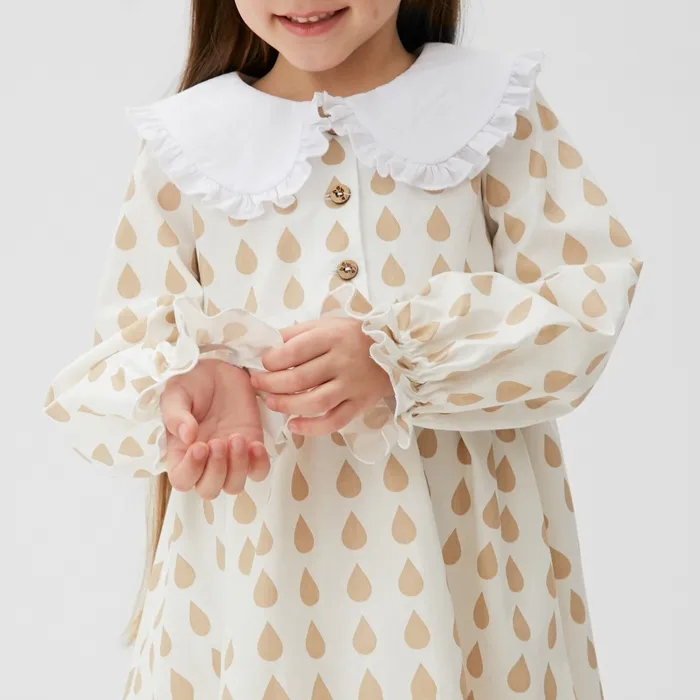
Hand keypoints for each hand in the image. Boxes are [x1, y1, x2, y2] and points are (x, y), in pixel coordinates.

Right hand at [160, 358, 268, 498]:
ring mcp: (231, 458)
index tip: (200, 446)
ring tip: (237, 438)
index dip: (190, 471)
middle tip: (218, 442)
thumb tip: (187, 437)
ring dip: (237, 467)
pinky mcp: (253, 448)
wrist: (220, 369)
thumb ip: (176, 415)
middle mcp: (206, 462)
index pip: (182, 480)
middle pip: (209, 490)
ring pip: (234, 485)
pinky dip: (259, 464)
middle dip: (215, 471)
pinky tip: (255, 444)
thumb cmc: (192, 383)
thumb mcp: (176, 394)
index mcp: (181, 453)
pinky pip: (259, 471)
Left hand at [250, 317, 393, 435]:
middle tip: (257, 385)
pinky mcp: (360, 405)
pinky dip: (312, 427)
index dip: (271, 361)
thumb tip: (266, 345)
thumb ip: (297, 333)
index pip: (294, 351)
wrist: (396, 351)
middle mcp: (343, 362)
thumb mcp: (327, 324)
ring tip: (270, 403)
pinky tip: (294, 426)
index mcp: (332, 337)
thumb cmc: (353, 336)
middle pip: (299, 378)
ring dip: (286, 405)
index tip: (261, 364)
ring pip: (315, 402)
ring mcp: (352, 386)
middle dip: (271, 384)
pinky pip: (335, 421)